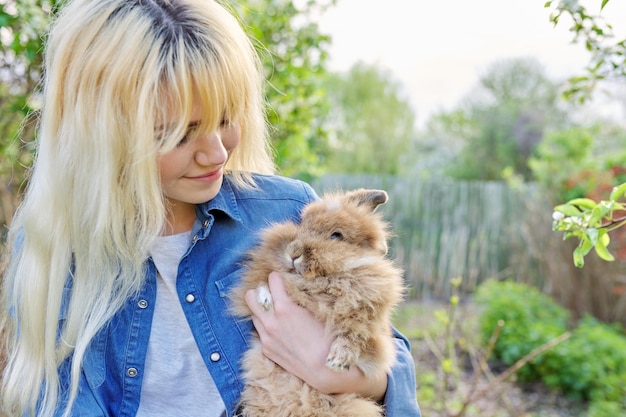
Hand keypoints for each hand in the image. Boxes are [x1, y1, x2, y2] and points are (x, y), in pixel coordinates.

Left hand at [244, 272, 387, 400]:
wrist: (323, 369)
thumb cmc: (326, 338)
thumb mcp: (317, 311)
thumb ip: (302, 298)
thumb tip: (295, 288)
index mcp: (285, 308)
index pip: (272, 281)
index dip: (276, 277)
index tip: (279, 277)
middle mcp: (271, 321)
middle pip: (251, 297)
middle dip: (258, 292)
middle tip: (269, 293)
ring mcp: (266, 337)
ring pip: (254, 315)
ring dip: (261, 311)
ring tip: (273, 312)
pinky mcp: (266, 349)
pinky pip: (260, 333)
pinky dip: (266, 328)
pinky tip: (278, 330)